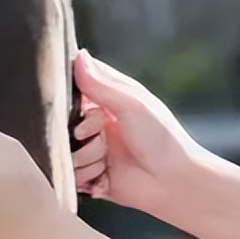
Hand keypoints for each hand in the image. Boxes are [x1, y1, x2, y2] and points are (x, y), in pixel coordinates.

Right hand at [70, 50, 210, 217]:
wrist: (172, 182)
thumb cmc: (160, 137)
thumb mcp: (131, 104)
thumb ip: (101, 84)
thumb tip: (79, 55)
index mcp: (110, 99)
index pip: (77, 86)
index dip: (72, 95)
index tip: (82, 104)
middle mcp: (99, 122)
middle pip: (67, 121)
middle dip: (81, 131)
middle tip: (99, 133)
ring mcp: (94, 149)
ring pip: (68, 149)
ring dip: (86, 155)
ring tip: (107, 158)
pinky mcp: (91, 175)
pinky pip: (71, 173)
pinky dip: (86, 175)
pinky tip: (104, 174)